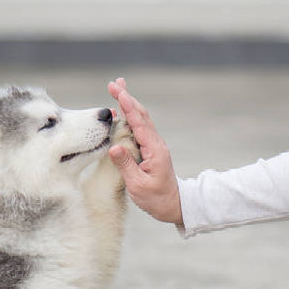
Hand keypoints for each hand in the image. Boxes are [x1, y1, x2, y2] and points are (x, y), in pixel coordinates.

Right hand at [107, 78, 183, 225]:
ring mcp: (153, 145)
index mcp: (153, 150)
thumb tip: (114, 147)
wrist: (174, 205)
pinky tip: (122, 113)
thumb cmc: (157, 198)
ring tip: (119, 89)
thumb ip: (126, 166)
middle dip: (127, 98)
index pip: (139, 123)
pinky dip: (130, 116)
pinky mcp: (150, 150)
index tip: (118, 91)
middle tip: (115, 82)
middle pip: (141, 115)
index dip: (128, 106)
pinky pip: (139, 129)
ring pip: (141, 119)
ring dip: (129, 104)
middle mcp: (155, 143)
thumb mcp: (138, 186)